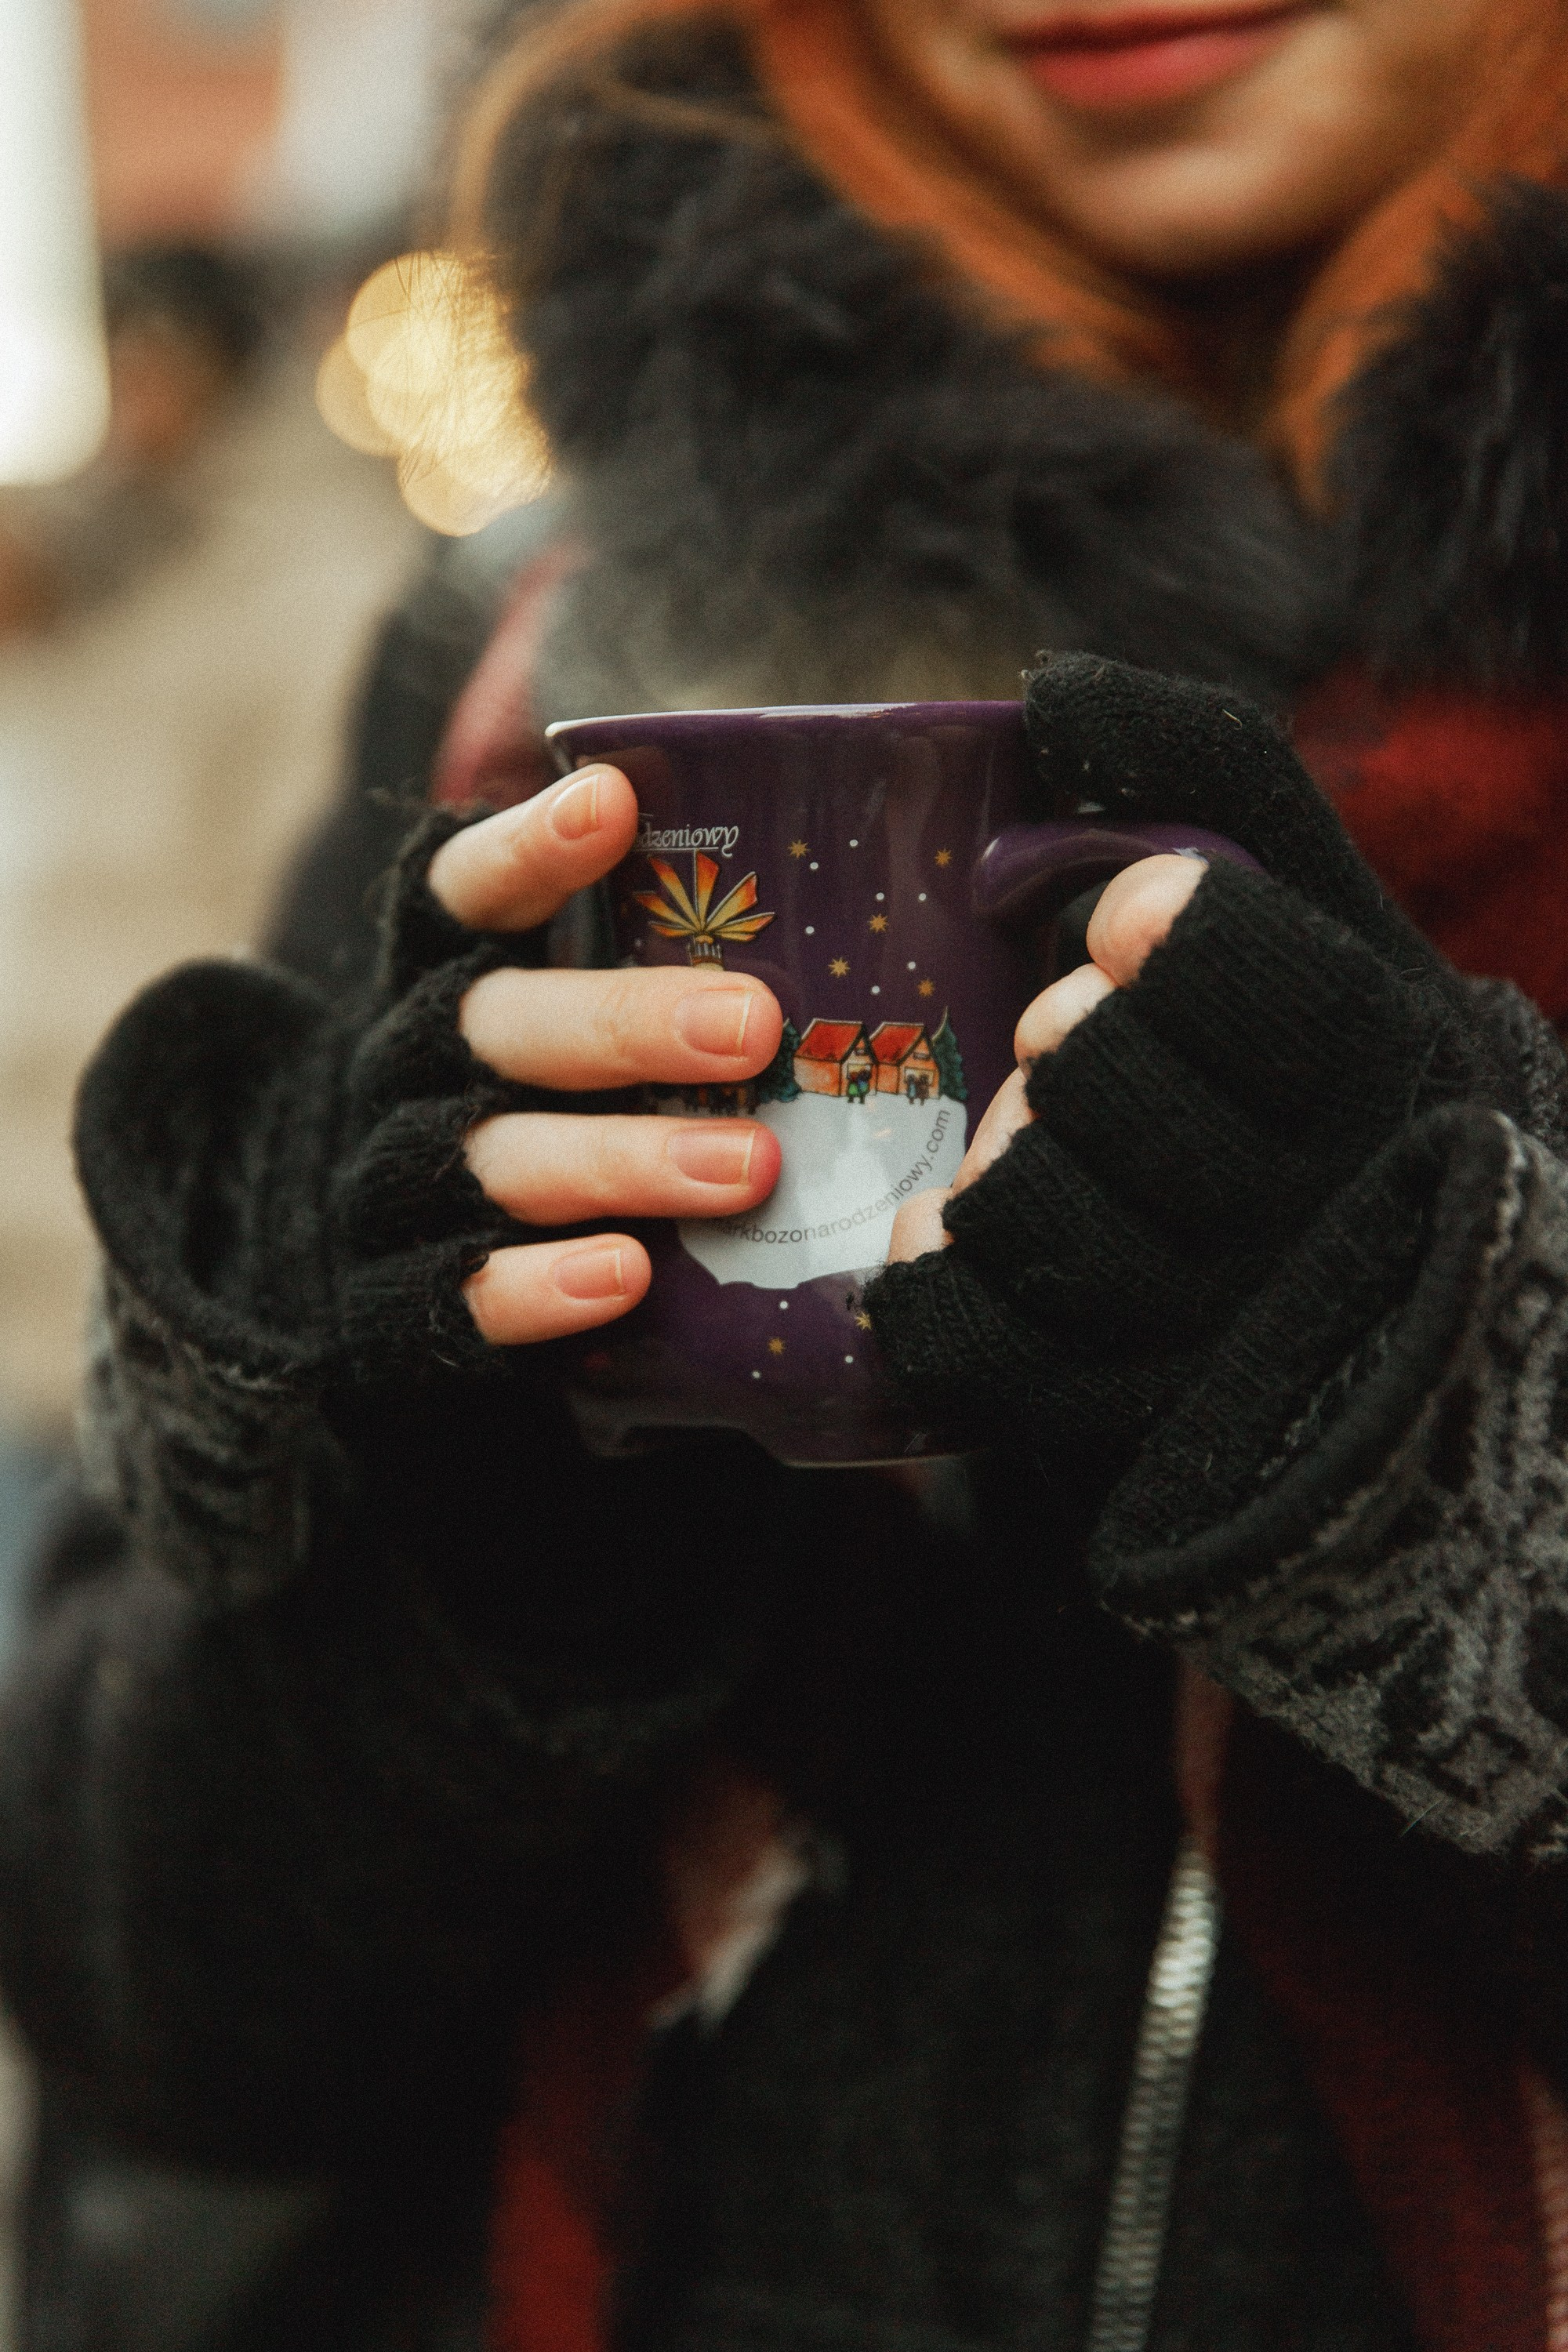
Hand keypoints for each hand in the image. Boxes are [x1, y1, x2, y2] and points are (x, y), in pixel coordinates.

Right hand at [426, 766, 782, 1344]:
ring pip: (499, 1157)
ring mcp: (404, 1181)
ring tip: (746, 1170)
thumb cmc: (568, 1106)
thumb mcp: (597, 1009)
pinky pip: (465, 1292)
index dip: (529, 846)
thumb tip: (907, 867)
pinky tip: (629, 1275)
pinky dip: (541, 1285)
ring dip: (621, 1160)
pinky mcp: (408, 1295)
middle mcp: (418, 1063)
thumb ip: (682, 943)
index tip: (615, 803)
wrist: (414, 1274)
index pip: (468, 887)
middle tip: (754, 1027)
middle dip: (626, 1023)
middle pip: (502, 1024)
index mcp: (453, 971)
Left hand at [865, 655, 1536, 1466]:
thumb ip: (1195, 762)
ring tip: (1007, 1132)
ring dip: (997, 1162)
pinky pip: (984, 1351)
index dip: (1162, 932)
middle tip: (1055, 1029)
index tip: (1124, 916)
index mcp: (1368, 1048)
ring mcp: (1219, 1317)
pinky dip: (930, 1283)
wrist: (1352, 1238)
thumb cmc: (1295, 1031)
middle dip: (1064, 1046)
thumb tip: (1053, 689)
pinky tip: (926, 1228)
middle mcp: (1313, 1197)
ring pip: (1052, 1229)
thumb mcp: (1287, 880)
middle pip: (1120, 1096)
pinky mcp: (1124, 1399)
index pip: (1247, 977)